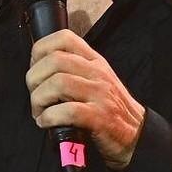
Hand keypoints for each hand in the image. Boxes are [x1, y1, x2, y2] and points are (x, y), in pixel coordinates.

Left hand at [25, 29, 145, 169]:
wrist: (137, 134)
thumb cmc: (110, 107)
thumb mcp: (96, 79)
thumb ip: (74, 69)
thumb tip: (40, 69)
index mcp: (94, 60)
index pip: (64, 38)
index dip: (41, 50)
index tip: (34, 68)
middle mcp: (97, 72)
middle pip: (55, 61)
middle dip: (34, 79)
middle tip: (34, 96)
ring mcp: (99, 94)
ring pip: (58, 83)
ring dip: (39, 99)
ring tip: (39, 112)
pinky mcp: (100, 117)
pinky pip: (67, 111)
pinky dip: (49, 117)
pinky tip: (47, 122)